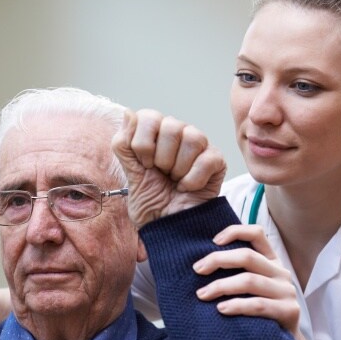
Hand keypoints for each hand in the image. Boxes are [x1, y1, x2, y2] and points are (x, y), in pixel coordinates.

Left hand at [111, 109, 225, 227]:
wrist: (169, 227)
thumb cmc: (150, 201)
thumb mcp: (130, 174)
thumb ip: (124, 144)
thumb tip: (127, 112)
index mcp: (154, 133)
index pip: (148, 116)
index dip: (143, 143)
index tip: (144, 165)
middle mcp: (177, 134)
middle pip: (171, 126)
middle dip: (161, 158)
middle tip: (161, 174)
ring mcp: (199, 146)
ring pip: (192, 138)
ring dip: (178, 168)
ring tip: (175, 180)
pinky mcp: (216, 161)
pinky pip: (206, 159)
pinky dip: (193, 180)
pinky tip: (187, 188)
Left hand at [193, 224, 300, 334]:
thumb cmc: (258, 313)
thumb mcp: (250, 288)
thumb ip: (236, 272)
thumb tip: (200, 264)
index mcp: (271, 261)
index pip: (257, 234)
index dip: (235, 231)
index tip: (213, 241)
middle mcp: (281, 272)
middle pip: (247, 256)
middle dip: (218, 260)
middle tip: (197, 270)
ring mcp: (286, 291)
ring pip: (250, 281)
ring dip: (221, 286)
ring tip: (202, 294)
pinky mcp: (289, 311)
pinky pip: (258, 305)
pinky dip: (237, 305)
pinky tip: (221, 309)